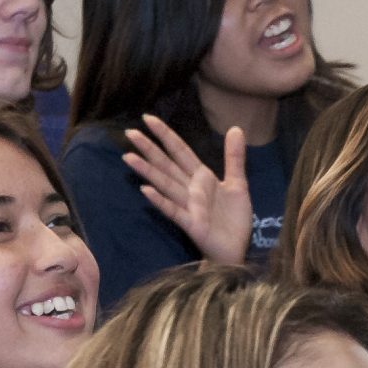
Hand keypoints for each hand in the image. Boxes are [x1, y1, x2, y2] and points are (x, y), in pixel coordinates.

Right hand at [123, 114, 252, 265]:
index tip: (148, 118)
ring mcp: (189, 206)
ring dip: (147, 171)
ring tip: (129, 156)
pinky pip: (173, 211)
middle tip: (129, 132)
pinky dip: (160, 201)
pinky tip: (146, 191)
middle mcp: (190, 189)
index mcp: (201, 178)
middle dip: (149, 149)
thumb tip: (236, 128)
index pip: (180, 151)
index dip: (165, 135)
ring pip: (165, 184)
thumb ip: (234, 157)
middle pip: (167, 164)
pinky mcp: (191, 224)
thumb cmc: (233, 219)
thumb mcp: (238, 183)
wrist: (236, 249)